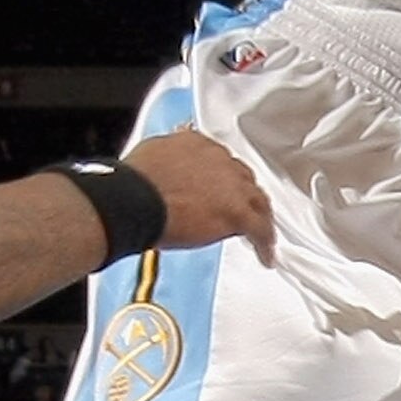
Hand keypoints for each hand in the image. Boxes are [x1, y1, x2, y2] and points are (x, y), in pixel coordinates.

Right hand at [125, 129, 275, 264]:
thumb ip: (168, 156)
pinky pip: (260, 229)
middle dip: (244, 195)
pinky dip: (264, 243)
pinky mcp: (237, 212)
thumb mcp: (151, 153)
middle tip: (243, 210)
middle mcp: (220, 160)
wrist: (135, 199)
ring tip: (262, 233)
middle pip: (244, 179)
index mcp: (199, 144)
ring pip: (258, 201)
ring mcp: (232, 186)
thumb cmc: (135, 182)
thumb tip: (167, 162)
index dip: (223, 177)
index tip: (222, 187)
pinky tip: (265, 255)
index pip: (220, 160)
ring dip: (260, 216)